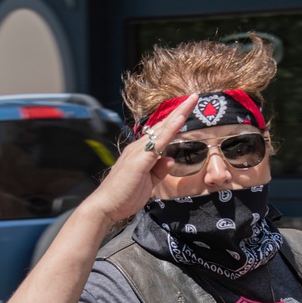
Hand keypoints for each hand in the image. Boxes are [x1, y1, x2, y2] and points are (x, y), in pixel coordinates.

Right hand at [87, 95, 198, 224]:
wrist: (105, 206)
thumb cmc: (124, 195)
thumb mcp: (148, 183)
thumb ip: (159, 170)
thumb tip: (171, 159)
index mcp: (141, 152)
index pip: (162, 132)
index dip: (175, 121)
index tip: (188, 109)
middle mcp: (139, 147)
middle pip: (163, 125)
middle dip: (181, 110)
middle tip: (195, 96)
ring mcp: (139, 151)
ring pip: (162, 129)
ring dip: (178, 114)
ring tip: (192, 100)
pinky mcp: (140, 160)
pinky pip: (158, 142)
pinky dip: (170, 130)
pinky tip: (180, 120)